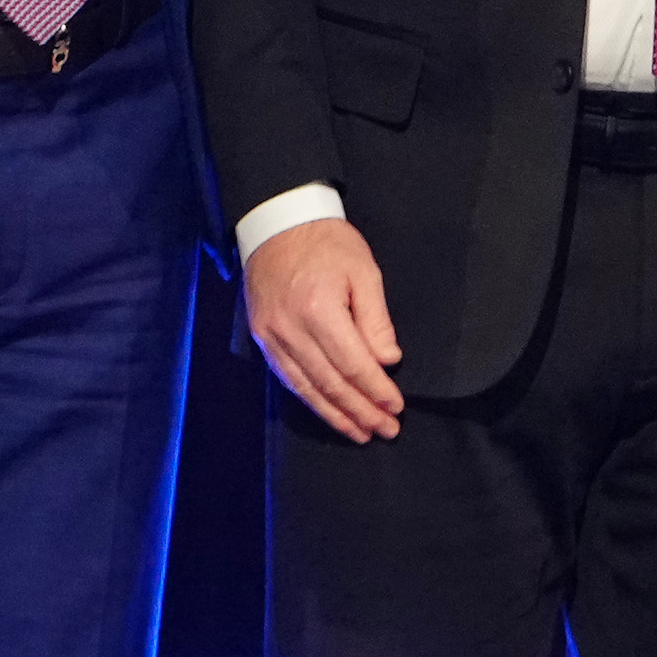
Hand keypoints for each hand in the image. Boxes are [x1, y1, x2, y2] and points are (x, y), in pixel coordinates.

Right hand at [244, 217, 405, 441]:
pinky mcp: (262, 337)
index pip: (353, 364)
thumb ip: (376, 320)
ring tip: (360, 433)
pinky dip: (309, 399)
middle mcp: (291, 329)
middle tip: (384, 431)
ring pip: (306, 387)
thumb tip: (387, 361)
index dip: (376, 391)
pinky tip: (328, 412)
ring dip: (335, 414)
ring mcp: (272, 335)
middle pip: (330, 383)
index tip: (395, 409)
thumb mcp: (364, 272)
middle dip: (360, 411)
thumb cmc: (327, 244)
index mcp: (319, 310)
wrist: (277, 224)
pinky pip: (287, 377)